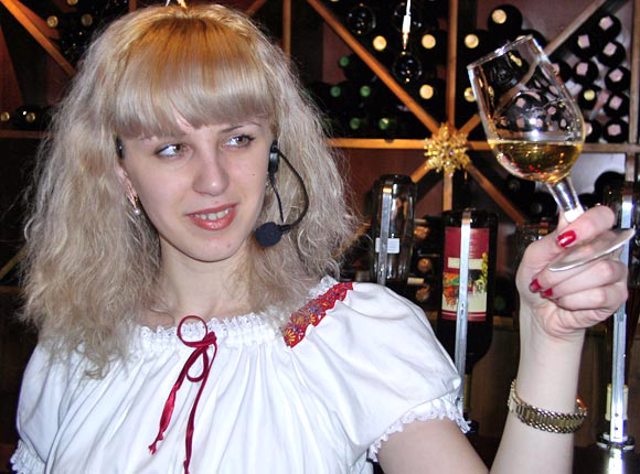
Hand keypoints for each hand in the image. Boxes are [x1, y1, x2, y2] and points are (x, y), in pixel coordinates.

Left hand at [516, 206, 627, 343]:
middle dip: (560, 266)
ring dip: (566, 284)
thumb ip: (550, 239)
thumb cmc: (538, 280)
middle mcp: (605, 250)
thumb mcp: (534, 257)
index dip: (586, 225)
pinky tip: (565, 300)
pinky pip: (600, 295)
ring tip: (553, 290)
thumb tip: (566, 222)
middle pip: (596, 247)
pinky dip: (573, 300)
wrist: (537, 310)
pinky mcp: (616, 296)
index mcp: (587, 234)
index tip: (564, 238)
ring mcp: (615, 272)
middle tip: (544, 276)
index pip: (602, 217)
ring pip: (600, 271)